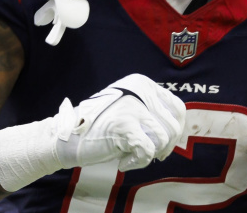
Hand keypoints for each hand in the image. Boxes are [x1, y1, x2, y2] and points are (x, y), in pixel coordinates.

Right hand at [55, 73, 186, 170]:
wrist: (68, 136)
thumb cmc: (101, 127)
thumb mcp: (130, 109)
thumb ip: (151, 112)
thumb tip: (178, 130)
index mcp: (143, 84)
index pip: (177, 107)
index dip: (176, 130)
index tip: (166, 144)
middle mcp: (140, 91)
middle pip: (173, 125)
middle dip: (166, 146)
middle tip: (151, 155)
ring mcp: (133, 107)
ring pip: (163, 138)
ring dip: (151, 154)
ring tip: (134, 156)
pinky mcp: (125, 125)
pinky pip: (148, 151)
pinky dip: (138, 162)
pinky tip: (123, 162)